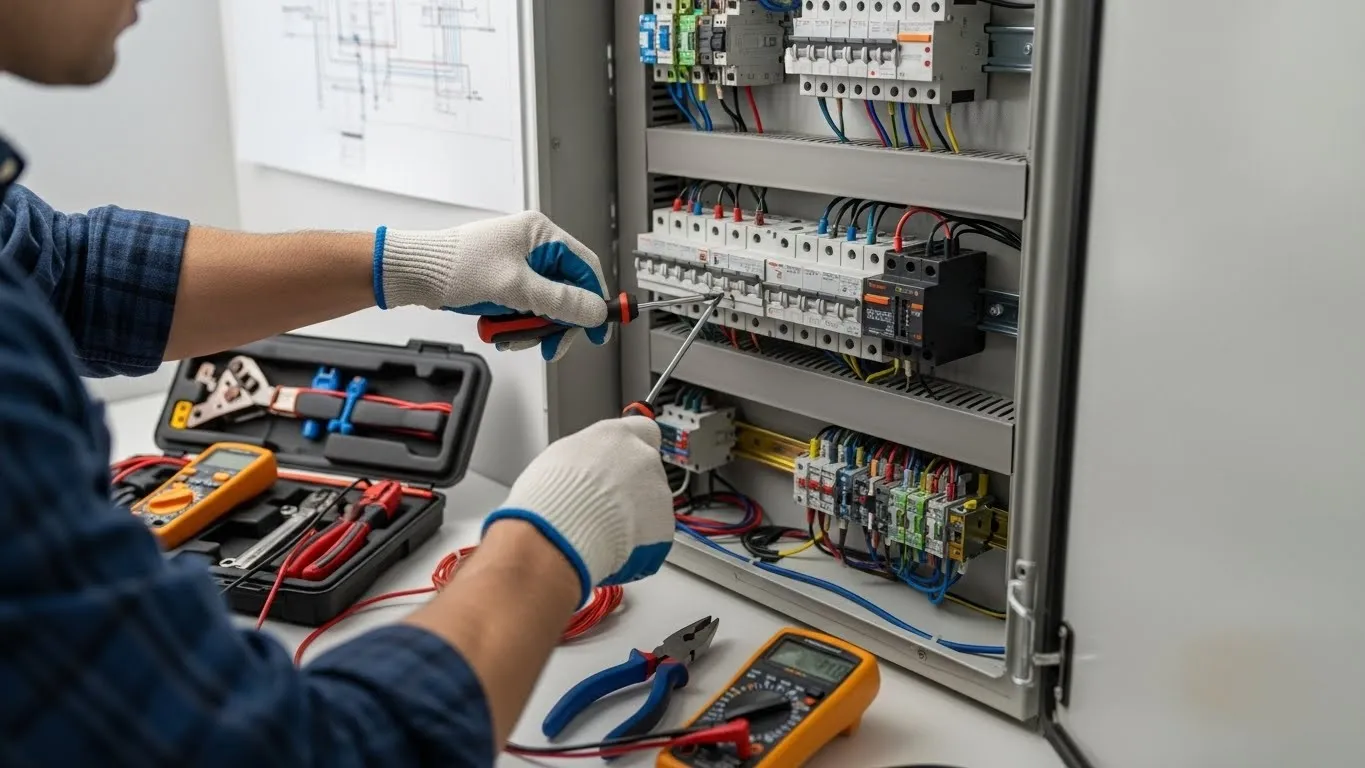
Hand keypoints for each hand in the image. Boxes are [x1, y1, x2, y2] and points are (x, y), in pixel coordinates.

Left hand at [374, 212, 609, 361]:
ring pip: (544, 305)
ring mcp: (518, 265)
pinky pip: (524, 308)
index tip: (598, 329)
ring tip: (509, 337)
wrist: (415, 274)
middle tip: (551, 346)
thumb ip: (560, 301)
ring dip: (531, 327)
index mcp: (540, 234)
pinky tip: (498, 331)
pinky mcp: (504, 281)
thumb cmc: (457, 268)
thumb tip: (595, 311)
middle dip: (557, 322)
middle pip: (566, 291)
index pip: (585, 267)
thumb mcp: (516, 288)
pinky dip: (515, 324)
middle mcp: (533, 247)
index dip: (595, 300)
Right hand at [481, 417, 673, 605]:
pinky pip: (654, 533)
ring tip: (602, 529)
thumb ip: (584, 457)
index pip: (642, 429)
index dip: (633, 447)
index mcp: (615, 436)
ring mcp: (658, 491)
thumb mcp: (558, 459)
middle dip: (632, 485)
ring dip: (635, 515)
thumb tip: (583, 465)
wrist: (562, 535)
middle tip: (606, 504)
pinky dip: (639, 541)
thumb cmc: (551, 499)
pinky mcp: (664, 525)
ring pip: (653, 502)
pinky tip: (613, 545)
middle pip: (646, 468)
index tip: (625, 459)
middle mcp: (642, 457)